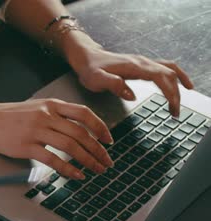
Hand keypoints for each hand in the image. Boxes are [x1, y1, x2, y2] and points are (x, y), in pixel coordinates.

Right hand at [0, 99, 113, 178]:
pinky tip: (76, 175)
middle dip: (98, 150)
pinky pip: (53, 159)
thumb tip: (78, 130)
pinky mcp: (26, 146)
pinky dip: (68, 169)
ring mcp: (36, 131)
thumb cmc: (9, 116)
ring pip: (71, 146)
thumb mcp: (35, 108)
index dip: (100, 128)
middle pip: (81, 133)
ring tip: (96, 169)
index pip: (84, 114)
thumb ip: (55, 115)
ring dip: (88, 160)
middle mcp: (46, 116)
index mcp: (51, 105)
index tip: (108, 140)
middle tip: (106, 161)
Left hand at [66, 43, 193, 116]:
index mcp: (134, 66)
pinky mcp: (143, 65)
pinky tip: (183, 84)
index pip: (160, 77)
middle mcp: (142, 62)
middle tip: (175, 114)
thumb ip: (113, 85)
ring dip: (178, 86)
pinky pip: (166, 68)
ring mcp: (144, 62)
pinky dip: (177, 76)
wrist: (87, 57)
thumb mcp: (95, 79)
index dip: (170, 92)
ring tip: (179, 104)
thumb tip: (132, 95)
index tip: (173, 107)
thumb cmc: (90, 69)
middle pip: (169, 75)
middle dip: (176, 94)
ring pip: (170, 70)